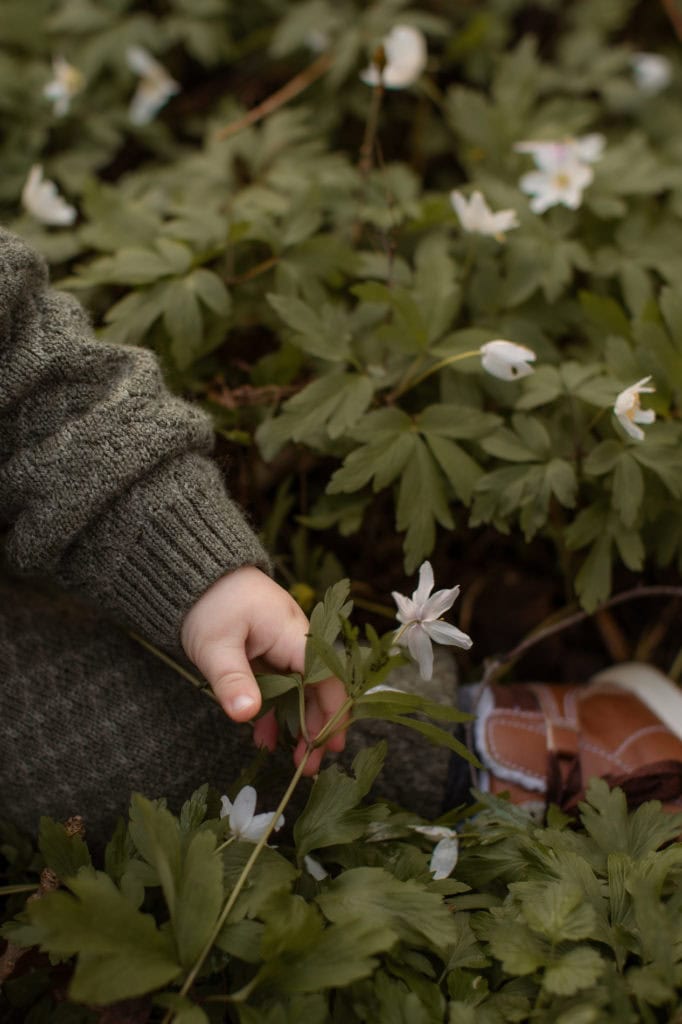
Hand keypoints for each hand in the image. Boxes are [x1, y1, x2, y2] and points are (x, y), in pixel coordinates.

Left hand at [180, 566, 346, 773]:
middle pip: (318, 688)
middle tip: (309, 766)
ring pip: (300, 689)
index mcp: (293, 634)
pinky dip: (276, 709)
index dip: (332, 713)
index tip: (328, 746)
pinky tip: (264, 734)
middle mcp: (296, 639)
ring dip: (297, 723)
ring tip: (290, 758)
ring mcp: (283, 644)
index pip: (325, 678)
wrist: (196, 571)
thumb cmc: (208, 602)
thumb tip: (246, 715)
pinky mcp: (269, 648)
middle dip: (316, 727)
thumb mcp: (215, 646)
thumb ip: (232, 680)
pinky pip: (281, 683)